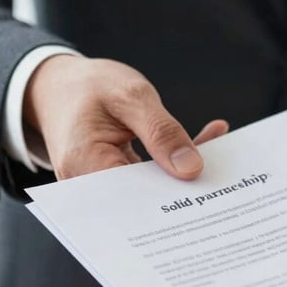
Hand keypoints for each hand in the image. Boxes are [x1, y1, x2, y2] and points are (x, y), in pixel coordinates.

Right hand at [24, 55, 228, 178]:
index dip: (173, 196)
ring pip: (154, 191)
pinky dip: (178, 163)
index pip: (136, 197)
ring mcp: (103, 188)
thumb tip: (191, 169)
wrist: (58, 86)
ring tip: (222, 156)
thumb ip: (161, 132)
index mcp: (85, 165)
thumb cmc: (89, 86)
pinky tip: (208, 142)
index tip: (211, 191)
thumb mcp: (130, 96)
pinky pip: (153, 181)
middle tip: (228, 179)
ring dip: (187, 173)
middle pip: (147, 200)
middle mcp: (89, 187)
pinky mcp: (118, 183)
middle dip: (187, 188)